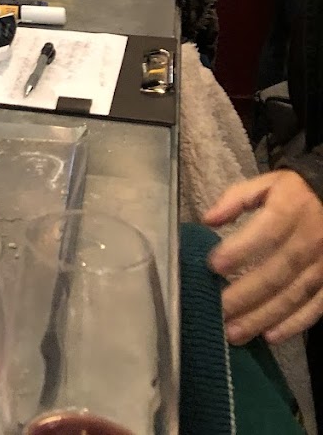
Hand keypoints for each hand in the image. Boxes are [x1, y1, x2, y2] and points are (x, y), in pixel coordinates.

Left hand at [204, 171, 322, 342]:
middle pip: (276, 273)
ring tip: (234, 332)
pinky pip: (314, 308)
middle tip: (218, 312)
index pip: (266, 233)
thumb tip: (208, 219)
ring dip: (262, 317)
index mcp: (291, 210)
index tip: (212, 266)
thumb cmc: (294, 194)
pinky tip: (270, 335)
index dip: (240, 250)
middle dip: (245, 295)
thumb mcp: (266, 183)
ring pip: (292, 296)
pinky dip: (293, 325)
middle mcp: (310, 240)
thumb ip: (236, 199)